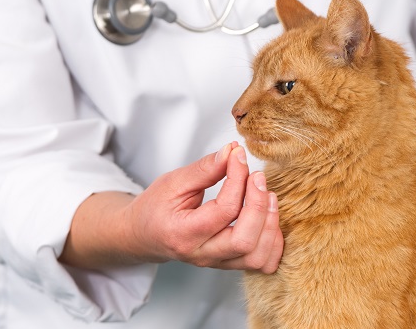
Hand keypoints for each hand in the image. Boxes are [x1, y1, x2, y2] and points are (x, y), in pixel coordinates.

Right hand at [126, 143, 283, 273]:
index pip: (224, 210)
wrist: (143, 235)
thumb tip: (232, 151)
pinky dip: (272, 243)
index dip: (238, 178)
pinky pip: (261, 264)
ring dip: (270, 224)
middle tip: (258, 177)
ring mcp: (217, 262)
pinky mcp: (228, 263)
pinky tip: (269, 218)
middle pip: (244, 240)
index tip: (238, 156)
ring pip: (257, 257)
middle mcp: (202, 253)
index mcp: (183, 232)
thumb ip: (205, 168)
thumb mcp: (173, 182)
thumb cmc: (154, 208)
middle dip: (258, 204)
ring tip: (267, 196)